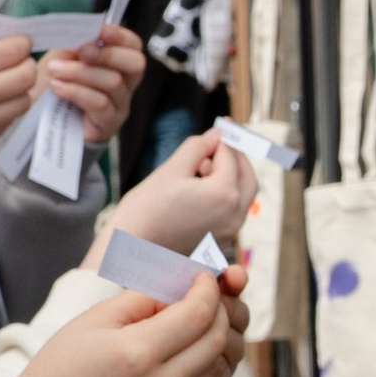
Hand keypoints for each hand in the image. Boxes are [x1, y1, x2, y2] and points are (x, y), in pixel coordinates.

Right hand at [0, 29, 36, 158]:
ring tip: (6, 81)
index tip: (20, 40)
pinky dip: (7, 108)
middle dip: (26, 63)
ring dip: (20, 89)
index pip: (11, 51)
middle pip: (25, 77)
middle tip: (17, 59)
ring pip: (23, 102)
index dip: (22, 42)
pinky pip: (8, 121)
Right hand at [0, 275, 240, 376]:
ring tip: (190, 323)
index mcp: (136, 354)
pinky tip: (175, 353)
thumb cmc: (59, 370)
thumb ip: (140, 299)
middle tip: (204, 296)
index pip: (197, 314)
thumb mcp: (92, 321)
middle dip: (217, 311)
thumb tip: (179, 286)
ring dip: (210, 339)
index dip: (207, 290)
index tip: (202, 277)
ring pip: (212, 366)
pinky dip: (196, 365)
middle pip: (214, 340)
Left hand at [34, 24, 141, 147]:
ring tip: (55, 70)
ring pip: (113, 82)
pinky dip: (76, 91)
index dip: (120, 36)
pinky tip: (57, 87)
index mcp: (119, 63)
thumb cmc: (58, 82)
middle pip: (135, 64)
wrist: (42, 116)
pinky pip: (99, 103)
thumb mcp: (64, 57)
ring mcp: (120, 106)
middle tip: (81, 52)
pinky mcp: (108, 124)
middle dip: (107, 53)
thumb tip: (82, 34)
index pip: (133, 46)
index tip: (100, 30)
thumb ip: (75, 44)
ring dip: (80, 72)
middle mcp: (127, 85)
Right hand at [102, 128, 252, 262]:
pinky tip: (199, 189)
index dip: (225, 137)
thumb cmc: (144, 211)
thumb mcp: (171, 169)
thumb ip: (198, 147)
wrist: (128, 253)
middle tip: (222, 142)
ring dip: (229, 177)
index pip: (230, 157)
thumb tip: (215, 136)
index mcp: (225, 195)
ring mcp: (228, 233)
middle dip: (236, 158)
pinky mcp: (217, 244)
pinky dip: (222, 196)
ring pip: (240, 197)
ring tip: (202, 167)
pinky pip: (228, 213)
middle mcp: (233, 217)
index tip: (222, 123)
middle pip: (247, 179)